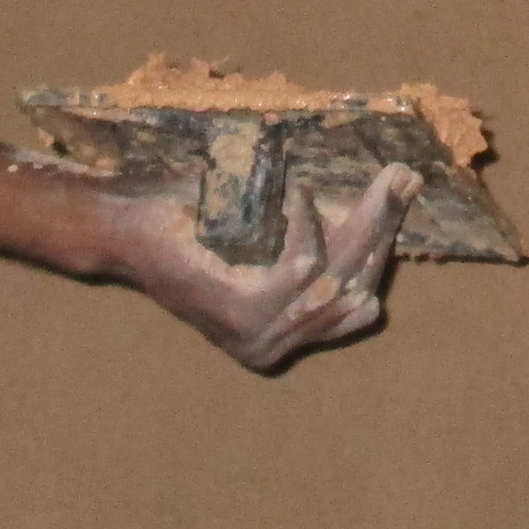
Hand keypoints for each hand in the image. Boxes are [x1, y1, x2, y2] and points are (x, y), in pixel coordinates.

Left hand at [111, 163, 415, 370]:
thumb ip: (310, 240)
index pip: (351, 299)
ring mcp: (256, 336)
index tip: (403, 197)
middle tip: (404, 180)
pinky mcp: (242, 311)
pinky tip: (301, 193)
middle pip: (349, 288)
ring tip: (376, 180)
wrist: (125, 232)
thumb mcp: (260, 239)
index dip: (381, 247)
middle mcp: (270, 348)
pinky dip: (308, 226)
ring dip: (360, 223)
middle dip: (382, 229)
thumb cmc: (184, 227)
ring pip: (332, 278)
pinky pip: (301, 267)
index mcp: (277, 337)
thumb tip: (378, 200)